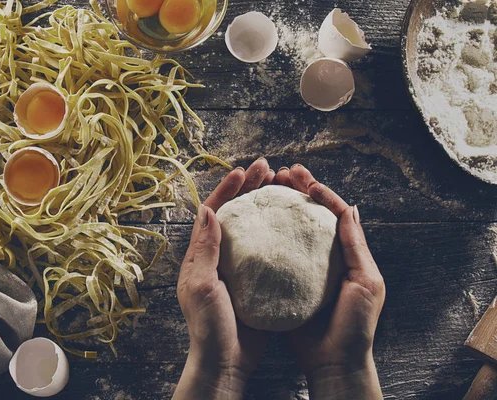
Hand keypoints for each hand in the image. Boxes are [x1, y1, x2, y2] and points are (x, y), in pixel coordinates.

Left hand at [174, 158, 274, 399]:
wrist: (226, 360)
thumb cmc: (209, 325)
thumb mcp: (201, 285)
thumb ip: (205, 248)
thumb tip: (208, 209)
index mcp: (201, 254)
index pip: (214, 211)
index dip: (228, 189)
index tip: (244, 170)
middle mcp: (219, 255)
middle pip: (235, 213)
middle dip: (250, 188)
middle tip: (269, 168)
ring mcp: (239, 266)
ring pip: (253, 226)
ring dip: (265, 204)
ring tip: (284, 186)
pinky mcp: (257, 279)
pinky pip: (268, 247)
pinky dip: (278, 230)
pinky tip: (294, 221)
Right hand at [275, 164, 384, 399]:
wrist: (334, 361)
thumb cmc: (355, 325)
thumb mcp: (365, 282)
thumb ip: (355, 246)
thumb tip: (349, 208)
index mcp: (346, 251)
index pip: (333, 211)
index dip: (318, 191)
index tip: (301, 177)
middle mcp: (323, 253)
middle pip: (310, 213)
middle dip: (297, 189)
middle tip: (281, 172)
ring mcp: (303, 266)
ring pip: (291, 227)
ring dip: (282, 204)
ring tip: (267, 186)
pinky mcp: (285, 280)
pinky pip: (276, 251)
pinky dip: (267, 233)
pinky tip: (255, 221)